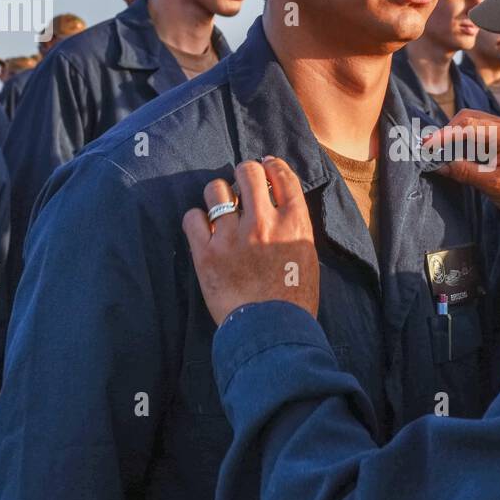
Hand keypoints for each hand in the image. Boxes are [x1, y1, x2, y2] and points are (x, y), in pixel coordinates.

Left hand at [182, 157, 318, 326]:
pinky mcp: (206, 254)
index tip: (267, 166)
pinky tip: (204, 229)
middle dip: (244, 173)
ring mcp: (232, 237)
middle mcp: (263, 223)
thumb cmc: (294, 300)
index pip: (283, 177)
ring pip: (216, 190)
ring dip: (219, 195)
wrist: (271, 333)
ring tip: (221, 207)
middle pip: (248, 173)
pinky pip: (192, 217)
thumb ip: (294, 228)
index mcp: (294, 224)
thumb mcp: (307, 257)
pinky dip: (196, 220)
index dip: (273, 166)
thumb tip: (279, 207)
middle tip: (242, 184)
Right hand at [422, 109, 499, 216]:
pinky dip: (461, 144)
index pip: (468, 126)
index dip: (444, 134)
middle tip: (429, 150)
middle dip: (446, 133)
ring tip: (437, 154)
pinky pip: (475, 136)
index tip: (426, 144)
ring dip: (453, 138)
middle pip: (467, 120)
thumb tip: (441, 165)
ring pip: (469, 126)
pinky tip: (452, 156)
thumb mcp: (494, 185)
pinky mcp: (499, 141)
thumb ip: (466, 172)